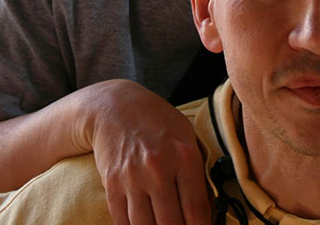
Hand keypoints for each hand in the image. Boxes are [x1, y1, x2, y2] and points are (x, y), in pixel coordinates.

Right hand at [84, 80, 211, 224]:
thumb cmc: (157, 121)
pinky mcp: (111, 184)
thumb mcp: (186, 136)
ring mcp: (132, 177)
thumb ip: (197, 173)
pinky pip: (122, 221)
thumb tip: (207, 212)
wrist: (114, 106)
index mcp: (184, 155)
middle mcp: (158, 168)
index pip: (197, 211)